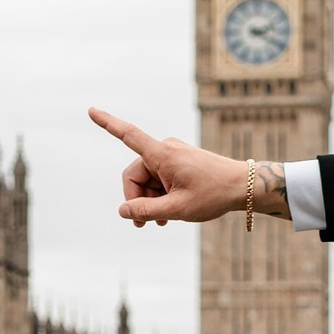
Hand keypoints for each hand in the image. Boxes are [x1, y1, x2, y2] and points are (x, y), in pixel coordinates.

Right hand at [88, 107, 282, 225]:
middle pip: (134, 175)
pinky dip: (159, 194)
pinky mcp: (178, 161)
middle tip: (147, 223)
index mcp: (163, 154)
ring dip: (150, 200)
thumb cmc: (213, 195)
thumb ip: (146, 211)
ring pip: (146, 179)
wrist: (243, 187)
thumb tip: (123, 211)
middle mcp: (165, 149)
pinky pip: (158, 178)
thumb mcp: (177, 209)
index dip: (108, 123)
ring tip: (162, 220)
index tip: (90, 110)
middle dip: (137, 199)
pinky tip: (167, 211)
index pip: (129, 135)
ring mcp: (172, 154)